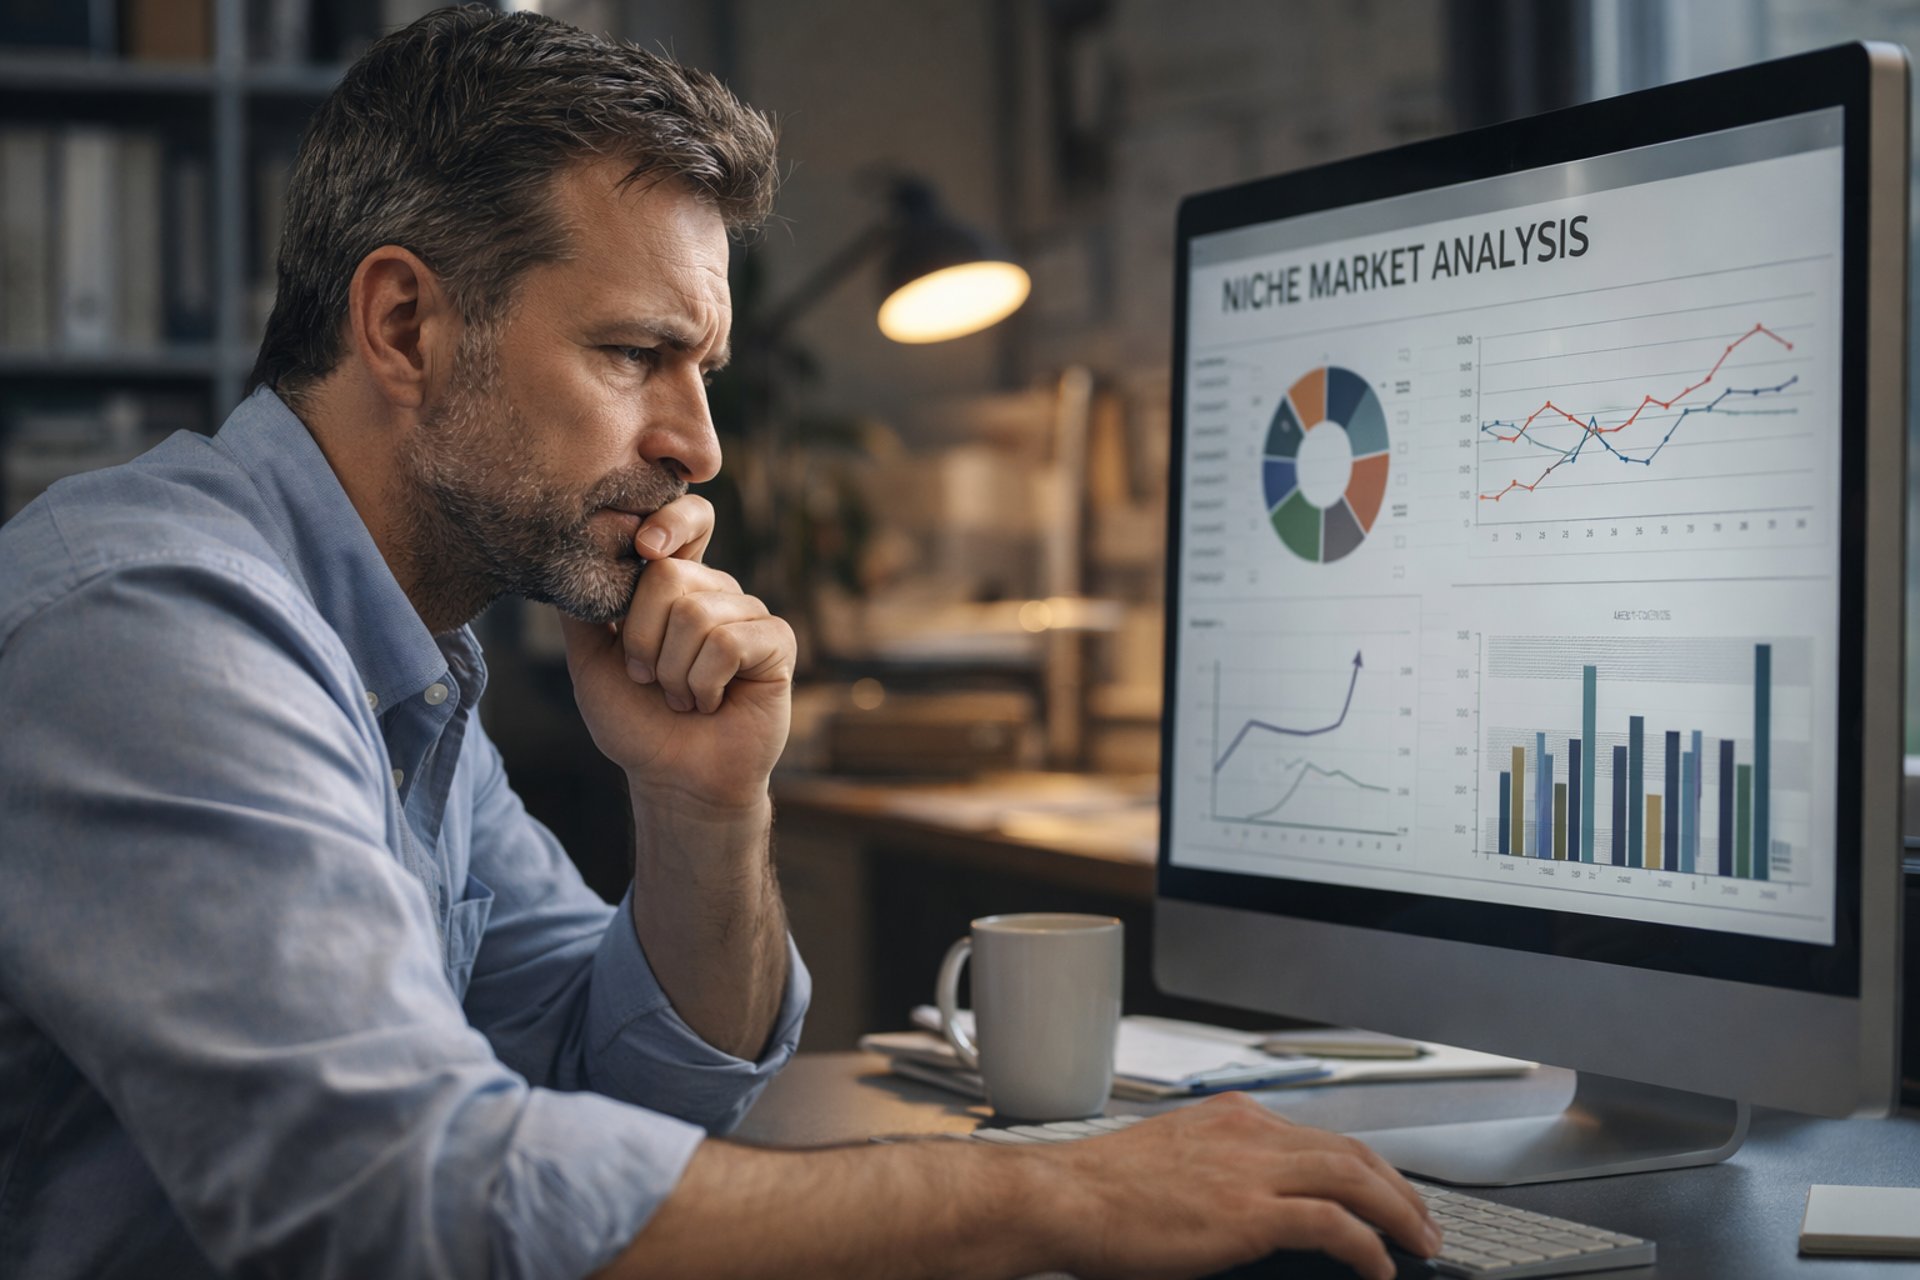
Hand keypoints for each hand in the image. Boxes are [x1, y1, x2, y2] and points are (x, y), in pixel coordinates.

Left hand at [559, 495, 793, 811]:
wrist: (675, 780)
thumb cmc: (636, 723)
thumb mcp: (591, 662)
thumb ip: (582, 610)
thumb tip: (568, 554)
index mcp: (678, 586)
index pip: (687, 521)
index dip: (670, 521)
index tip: (642, 545)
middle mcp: (716, 592)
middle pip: (669, 575)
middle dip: (643, 641)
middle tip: (651, 680)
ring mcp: (750, 615)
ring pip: (695, 614)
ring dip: (674, 673)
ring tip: (682, 698)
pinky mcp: (776, 643)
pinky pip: (729, 642)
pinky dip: (704, 684)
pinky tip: (711, 703)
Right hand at [1033, 1093, 1439, 1279]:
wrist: (1063, 1198)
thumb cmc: (1097, 1194)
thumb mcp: (1169, 1166)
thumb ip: (1217, 1177)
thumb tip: (1246, 1212)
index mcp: (1231, 1120)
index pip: (1320, 1136)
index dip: (1364, 1167)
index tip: (1383, 1194)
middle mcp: (1249, 1133)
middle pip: (1352, 1152)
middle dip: (1397, 1189)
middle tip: (1423, 1223)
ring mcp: (1252, 1169)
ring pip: (1356, 1178)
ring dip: (1399, 1214)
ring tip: (1420, 1245)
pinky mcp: (1248, 1211)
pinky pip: (1334, 1224)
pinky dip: (1367, 1246)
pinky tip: (1380, 1269)